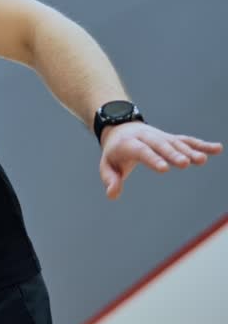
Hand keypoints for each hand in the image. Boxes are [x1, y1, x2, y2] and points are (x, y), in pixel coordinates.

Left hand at [99, 122, 222, 198]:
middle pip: (161, 145)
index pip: (141, 151)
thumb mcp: (106, 165)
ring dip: (189, 150)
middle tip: (185, 164)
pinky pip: (187, 140)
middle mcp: (146, 137)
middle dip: (172, 154)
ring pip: (176, 143)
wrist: (120, 128)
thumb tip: (112, 194)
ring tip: (202, 160)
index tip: (164, 168)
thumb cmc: (114, 153)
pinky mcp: (171, 138)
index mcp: (128, 143)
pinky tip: (217, 149)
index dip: (152, 159)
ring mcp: (161, 137)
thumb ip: (110, 179)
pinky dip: (201, 144)